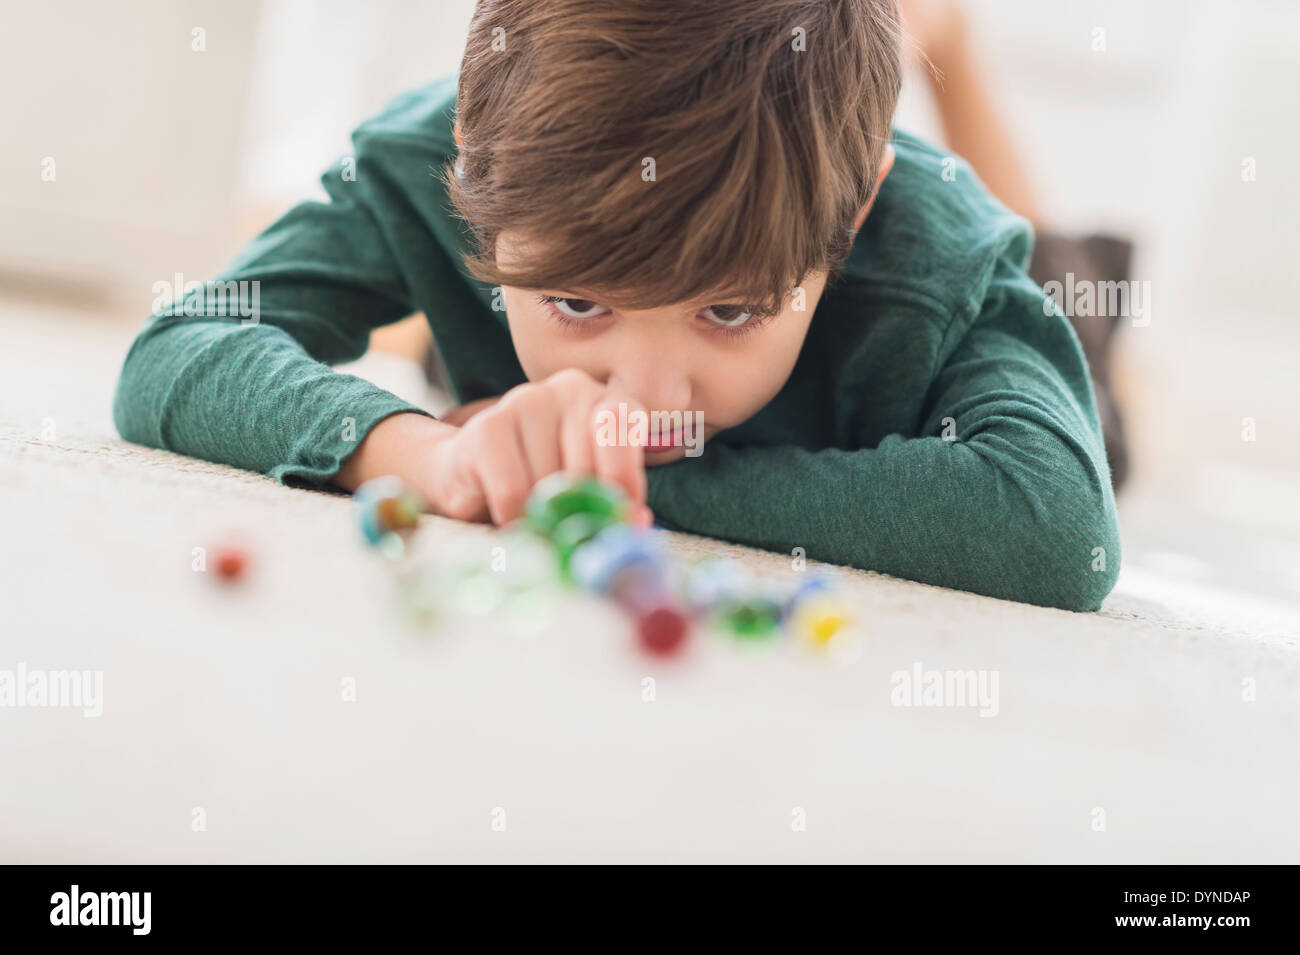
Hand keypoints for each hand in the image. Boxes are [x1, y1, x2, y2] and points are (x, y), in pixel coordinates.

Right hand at [424, 369, 653, 525]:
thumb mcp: (592, 494)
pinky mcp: (487, 425)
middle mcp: (572, 388)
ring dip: (541, 516)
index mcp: (610, 402)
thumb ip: (616, 502)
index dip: (622, 483)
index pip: (624, 430)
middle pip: (586, 467)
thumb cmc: (546, 487)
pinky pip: (513, 491)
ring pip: (548, 483)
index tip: (614, 519)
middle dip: (576, 511)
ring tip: (531, 511)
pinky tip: (508, 515)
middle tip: (563, 527)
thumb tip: (637, 519)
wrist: (472, 479)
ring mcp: (526, 400)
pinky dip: (513, 519)